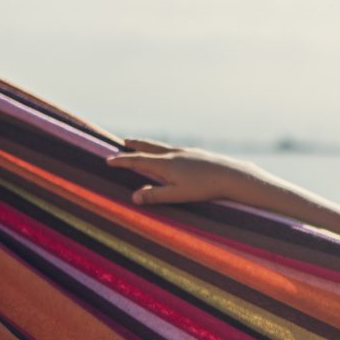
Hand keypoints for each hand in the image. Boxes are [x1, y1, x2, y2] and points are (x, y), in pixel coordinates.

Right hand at [104, 138, 252, 206]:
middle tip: (123, 142)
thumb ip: (155, 196)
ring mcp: (186, 152)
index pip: (137, 160)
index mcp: (165, 164)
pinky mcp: (197, 154)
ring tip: (144, 145)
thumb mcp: (177, 195)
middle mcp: (173, 154)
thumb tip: (133, 197)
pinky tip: (172, 155)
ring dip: (150, 145)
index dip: (121, 161)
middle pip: (149, 147)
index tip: (108, 159)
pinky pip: (175, 150)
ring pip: (162, 147)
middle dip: (135, 146)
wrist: (231, 175)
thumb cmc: (204, 188)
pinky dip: (165, 150)